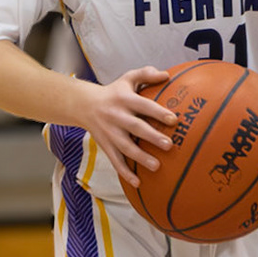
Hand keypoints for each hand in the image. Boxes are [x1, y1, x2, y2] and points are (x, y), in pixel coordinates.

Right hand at [76, 66, 174, 188]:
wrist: (84, 105)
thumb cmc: (114, 92)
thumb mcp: (127, 78)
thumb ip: (146, 74)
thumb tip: (167, 75)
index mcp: (124, 99)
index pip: (143, 105)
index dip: (158, 112)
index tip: (174, 120)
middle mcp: (116, 116)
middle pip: (135, 127)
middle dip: (152, 137)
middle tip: (169, 145)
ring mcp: (110, 133)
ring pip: (125, 147)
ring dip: (140, 158)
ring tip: (156, 166)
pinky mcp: (105, 145)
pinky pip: (115, 160)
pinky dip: (125, 172)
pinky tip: (137, 182)